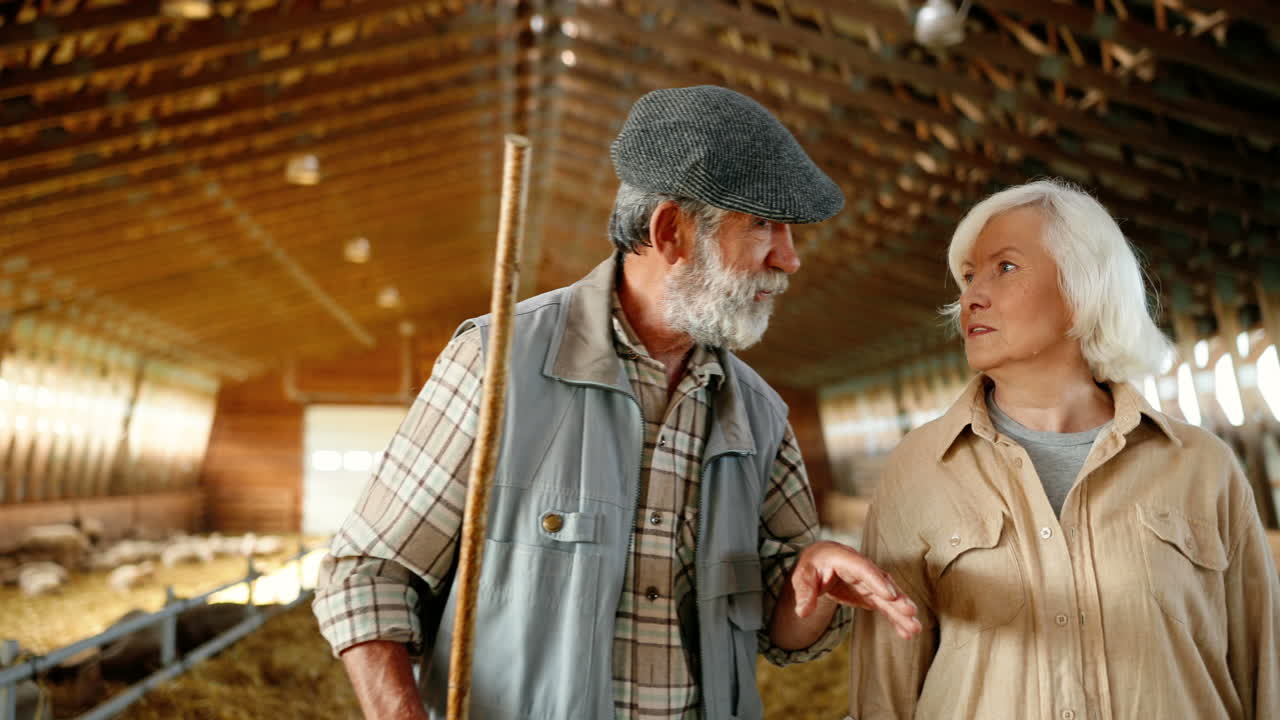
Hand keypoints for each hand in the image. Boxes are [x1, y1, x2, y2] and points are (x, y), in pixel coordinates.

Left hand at [791, 540, 921, 638]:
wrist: (820, 560)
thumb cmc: (811, 565)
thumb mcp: (802, 575)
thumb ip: (803, 592)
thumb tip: (802, 612)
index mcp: (844, 558)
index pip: (862, 569)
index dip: (876, 581)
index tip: (890, 596)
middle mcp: (861, 569)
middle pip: (881, 583)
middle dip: (897, 598)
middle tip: (911, 612)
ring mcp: (868, 582)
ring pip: (887, 597)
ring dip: (901, 612)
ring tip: (915, 628)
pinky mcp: (871, 594)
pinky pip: (885, 606)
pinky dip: (895, 619)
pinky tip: (906, 632)